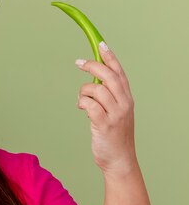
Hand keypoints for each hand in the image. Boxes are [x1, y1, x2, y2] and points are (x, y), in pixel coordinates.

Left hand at [75, 42, 138, 176]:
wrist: (119, 160)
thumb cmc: (114, 137)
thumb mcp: (115, 113)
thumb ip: (108, 98)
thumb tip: (93, 84)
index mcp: (127, 99)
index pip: (119, 72)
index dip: (110, 57)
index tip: (100, 44)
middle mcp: (124, 104)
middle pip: (108, 76)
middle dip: (92, 65)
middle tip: (78, 63)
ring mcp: (115, 114)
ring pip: (96, 89)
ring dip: (83, 91)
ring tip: (81, 101)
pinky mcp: (104, 124)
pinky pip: (89, 105)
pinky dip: (82, 103)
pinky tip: (81, 108)